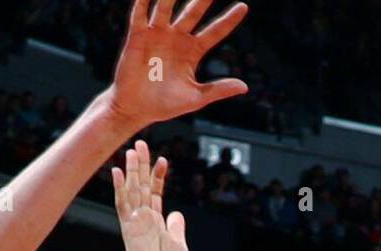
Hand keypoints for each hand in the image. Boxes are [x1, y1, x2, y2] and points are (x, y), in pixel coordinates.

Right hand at [106, 0, 249, 128]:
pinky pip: (140, 14)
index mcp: (192, 52)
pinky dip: (143, 1)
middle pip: (193, 12)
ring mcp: (158, 34)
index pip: (214, 32)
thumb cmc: (164, 106)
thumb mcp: (195, 98)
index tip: (243, 7)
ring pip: (167, 7)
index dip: (228, 20)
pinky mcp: (138, 36)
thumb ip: (218, 90)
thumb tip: (244, 87)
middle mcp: (177, 38)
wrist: (135, 110)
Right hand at [114, 140, 188, 250]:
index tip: (162, 160)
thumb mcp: (179, 244)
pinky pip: (122, 205)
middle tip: (140, 143)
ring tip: (132, 149)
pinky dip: (119, 188)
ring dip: (131, 171)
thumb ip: (176, 227)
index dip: (158, 176)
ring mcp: (135, 222)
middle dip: (141, 165)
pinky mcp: (128, 229)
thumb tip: (176, 215)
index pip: (155, 193)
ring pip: (132, 190)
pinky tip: (116, 172)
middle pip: (141, 186)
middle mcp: (143, 219)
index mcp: (156, 221)